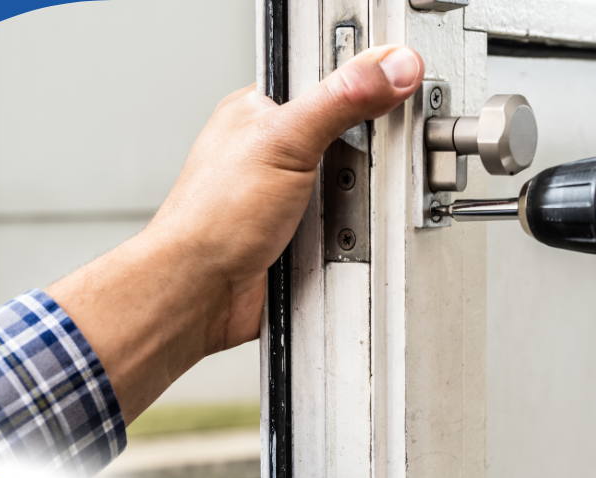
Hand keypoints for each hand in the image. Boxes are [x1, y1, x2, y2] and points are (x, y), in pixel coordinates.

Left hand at [47, 45, 424, 419]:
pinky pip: (346, 225)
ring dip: (358, 201)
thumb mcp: (285, 141)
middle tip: (364, 163)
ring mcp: (291, 193)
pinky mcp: (303, 232)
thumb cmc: (212, 219)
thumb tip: (390, 67)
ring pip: (352, 184)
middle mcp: (275, 150)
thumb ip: (341, 99)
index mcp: (262, 110)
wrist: (201, 292)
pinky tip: (341, 234)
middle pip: (349, 135)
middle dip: (365, 155)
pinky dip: (351, 233)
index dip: (363, 84)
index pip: (328, 78)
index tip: (395, 93)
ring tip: (345, 207)